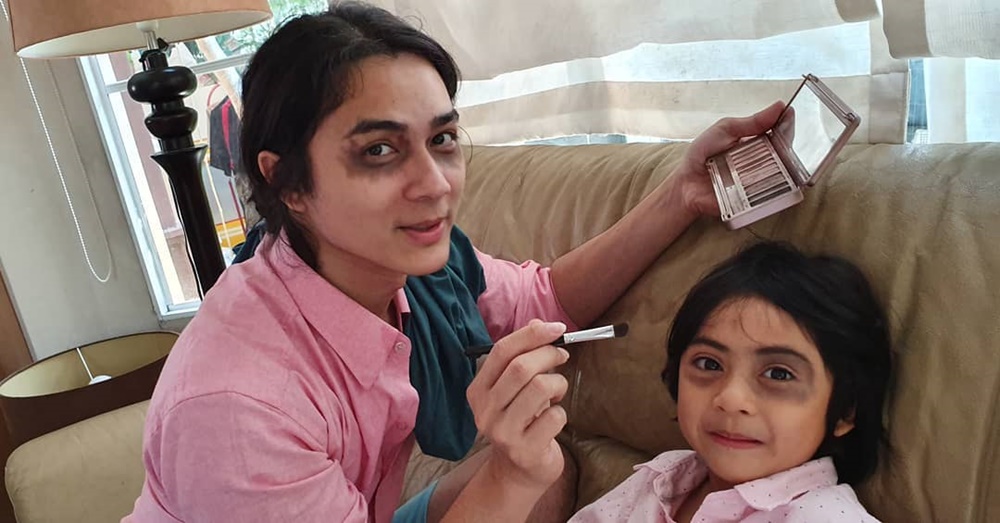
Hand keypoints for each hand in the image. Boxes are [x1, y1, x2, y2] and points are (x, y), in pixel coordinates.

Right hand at [466, 320, 569, 490]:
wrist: (517, 472)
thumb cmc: (520, 421)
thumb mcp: (515, 388)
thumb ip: (523, 356)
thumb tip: (539, 323)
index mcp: (478, 390)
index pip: (502, 351)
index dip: (532, 335)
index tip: (557, 328)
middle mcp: (485, 411)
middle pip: (521, 367)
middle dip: (549, 354)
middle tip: (563, 355)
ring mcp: (503, 432)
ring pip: (540, 388)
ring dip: (558, 384)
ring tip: (557, 392)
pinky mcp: (524, 450)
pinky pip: (554, 416)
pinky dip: (561, 412)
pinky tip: (552, 420)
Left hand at [671, 101, 785, 217]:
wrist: (687, 184)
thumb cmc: (702, 155)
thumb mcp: (724, 130)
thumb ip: (750, 122)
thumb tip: (779, 107)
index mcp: (756, 142)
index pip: (779, 132)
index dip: (786, 124)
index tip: (789, 114)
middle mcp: (762, 160)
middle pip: (786, 152)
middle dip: (788, 144)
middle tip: (783, 139)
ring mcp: (761, 180)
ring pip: (784, 173)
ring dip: (786, 165)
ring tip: (780, 158)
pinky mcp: (757, 198)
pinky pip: (773, 193)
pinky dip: (778, 187)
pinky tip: (777, 179)